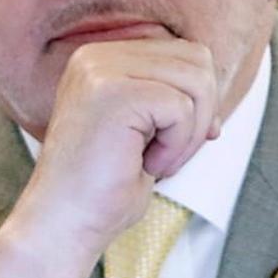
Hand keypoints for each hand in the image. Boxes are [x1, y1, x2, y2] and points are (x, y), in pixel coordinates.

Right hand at [0, 38, 219, 277]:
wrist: (63, 225)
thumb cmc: (104, 188)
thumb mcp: (144, 131)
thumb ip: (171, 99)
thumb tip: (215, 86)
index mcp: (101, 59)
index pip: (183, 52)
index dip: (199, 99)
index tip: (184, 141)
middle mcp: (97, 56)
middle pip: (197, 59)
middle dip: (201, 113)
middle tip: (170, 155)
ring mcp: (101, 70)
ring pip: (196, 81)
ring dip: (190, 134)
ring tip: (156, 162)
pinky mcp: (113, 91)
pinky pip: (181, 107)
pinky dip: (177, 146)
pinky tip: (148, 165)